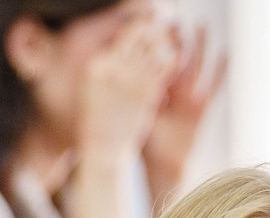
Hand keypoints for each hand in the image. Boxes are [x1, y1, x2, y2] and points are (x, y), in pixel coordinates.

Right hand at [77, 14, 179, 163]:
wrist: (102, 150)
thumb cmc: (96, 122)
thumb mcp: (92, 89)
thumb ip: (106, 67)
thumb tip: (118, 49)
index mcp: (97, 65)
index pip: (122, 35)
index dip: (139, 23)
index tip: (149, 17)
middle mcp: (113, 68)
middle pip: (140, 36)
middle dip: (155, 24)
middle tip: (165, 14)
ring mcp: (132, 80)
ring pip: (156, 49)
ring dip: (167, 38)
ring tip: (175, 29)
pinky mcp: (148, 94)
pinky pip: (164, 70)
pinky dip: (172, 60)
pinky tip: (177, 55)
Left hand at [141, 24, 226, 207]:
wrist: (162, 166)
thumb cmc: (145, 142)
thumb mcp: (136, 112)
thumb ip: (133, 93)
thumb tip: (118, 71)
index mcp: (157, 88)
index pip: (158, 58)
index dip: (157, 41)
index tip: (154, 21)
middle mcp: (174, 89)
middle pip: (178, 56)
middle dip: (178, 37)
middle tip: (177, 18)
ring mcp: (190, 97)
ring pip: (196, 65)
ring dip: (199, 45)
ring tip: (201, 25)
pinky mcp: (202, 107)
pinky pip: (214, 85)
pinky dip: (220, 70)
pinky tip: (226, 52)